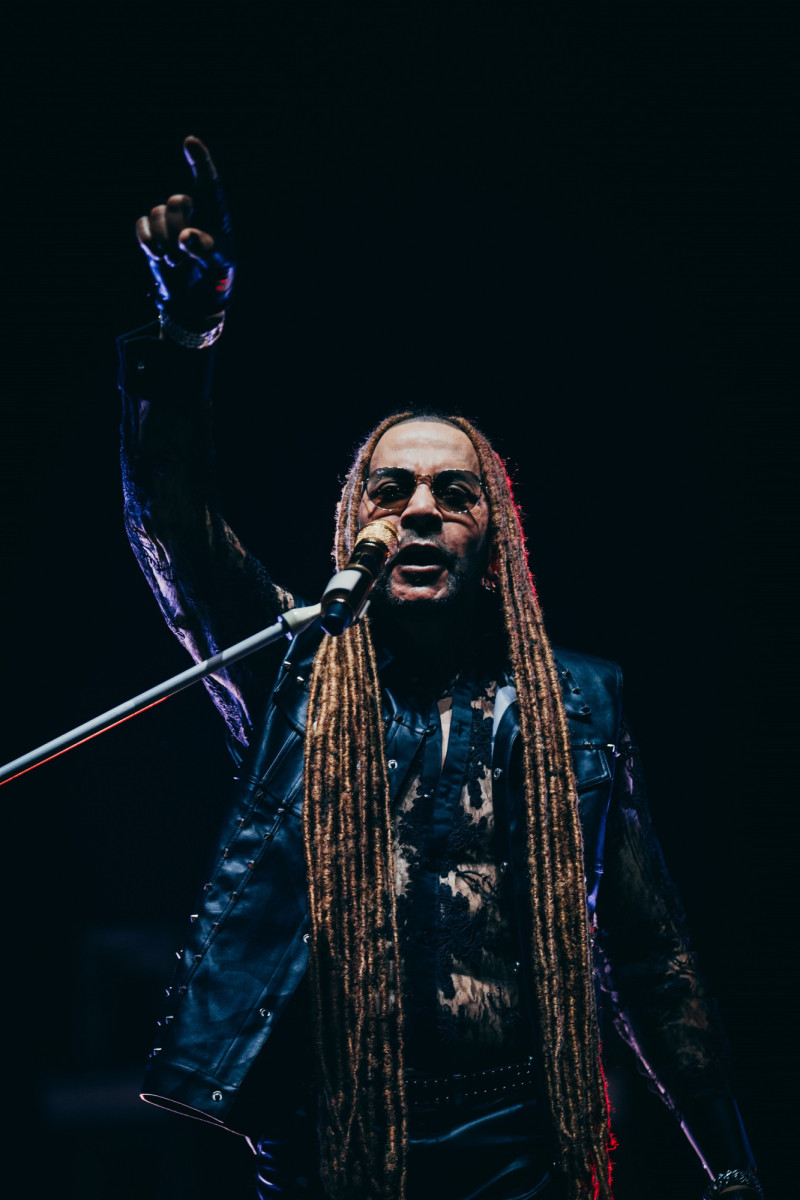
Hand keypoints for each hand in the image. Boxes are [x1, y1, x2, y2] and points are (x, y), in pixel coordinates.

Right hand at [136, 136, 235, 328]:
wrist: (194, 297)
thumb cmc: (215, 274)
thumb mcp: (219, 263)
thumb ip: (206, 248)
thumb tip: (185, 236)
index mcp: (215, 210)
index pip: (208, 180)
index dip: (200, 160)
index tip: (190, 142)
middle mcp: (191, 208)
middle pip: (176, 201)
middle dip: (178, 228)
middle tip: (186, 252)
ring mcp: (169, 219)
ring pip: (157, 214)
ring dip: (166, 243)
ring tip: (178, 261)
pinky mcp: (152, 232)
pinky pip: (143, 226)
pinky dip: (150, 243)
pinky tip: (160, 257)